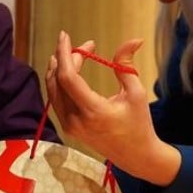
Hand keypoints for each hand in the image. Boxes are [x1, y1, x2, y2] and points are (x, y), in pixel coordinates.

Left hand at [45, 31, 180, 185]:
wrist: (137, 156)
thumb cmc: (139, 124)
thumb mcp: (136, 92)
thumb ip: (126, 65)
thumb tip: (134, 39)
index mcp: (93, 111)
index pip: (68, 77)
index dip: (64, 53)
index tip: (65, 36)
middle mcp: (76, 120)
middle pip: (57, 81)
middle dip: (65, 58)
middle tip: (83, 46)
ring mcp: (70, 126)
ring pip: (53, 91)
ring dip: (58, 69)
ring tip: (69, 53)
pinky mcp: (69, 128)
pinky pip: (56, 100)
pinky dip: (58, 83)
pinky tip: (66, 70)